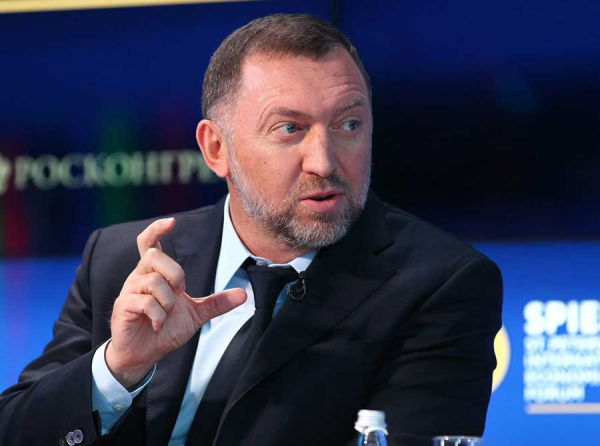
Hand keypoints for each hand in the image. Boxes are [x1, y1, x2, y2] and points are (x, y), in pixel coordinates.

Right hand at [105, 218, 246, 388]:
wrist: (144, 355)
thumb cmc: (165, 330)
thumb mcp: (196, 314)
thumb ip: (217, 303)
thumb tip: (244, 294)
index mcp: (154, 274)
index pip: (149, 243)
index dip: (157, 230)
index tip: (172, 221)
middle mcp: (139, 277)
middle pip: (156, 257)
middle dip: (175, 275)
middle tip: (179, 293)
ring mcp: (129, 291)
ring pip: (154, 281)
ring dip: (168, 301)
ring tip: (165, 315)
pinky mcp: (123, 307)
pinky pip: (145, 302)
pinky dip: (158, 315)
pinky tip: (157, 324)